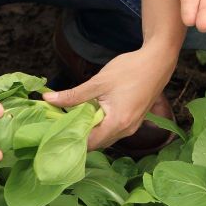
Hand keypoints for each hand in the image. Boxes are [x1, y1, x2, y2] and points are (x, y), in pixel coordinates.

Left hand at [42, 43, 177, 149]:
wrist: (158, 61)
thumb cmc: (130, 70)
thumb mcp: (98, 82)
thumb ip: (73, 95)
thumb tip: (47, 99)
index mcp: (117, 123)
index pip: (90, 143)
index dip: (72, 139)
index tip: (56, 130)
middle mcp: (127, 130)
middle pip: (98, 142)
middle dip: (80, 135)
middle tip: (61, 122)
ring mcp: (133, 126)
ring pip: (106, 136)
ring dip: (91, 129)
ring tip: (74, 116)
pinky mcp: (136, 119)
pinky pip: (115, 129)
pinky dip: (102, 124)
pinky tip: (92, 111)